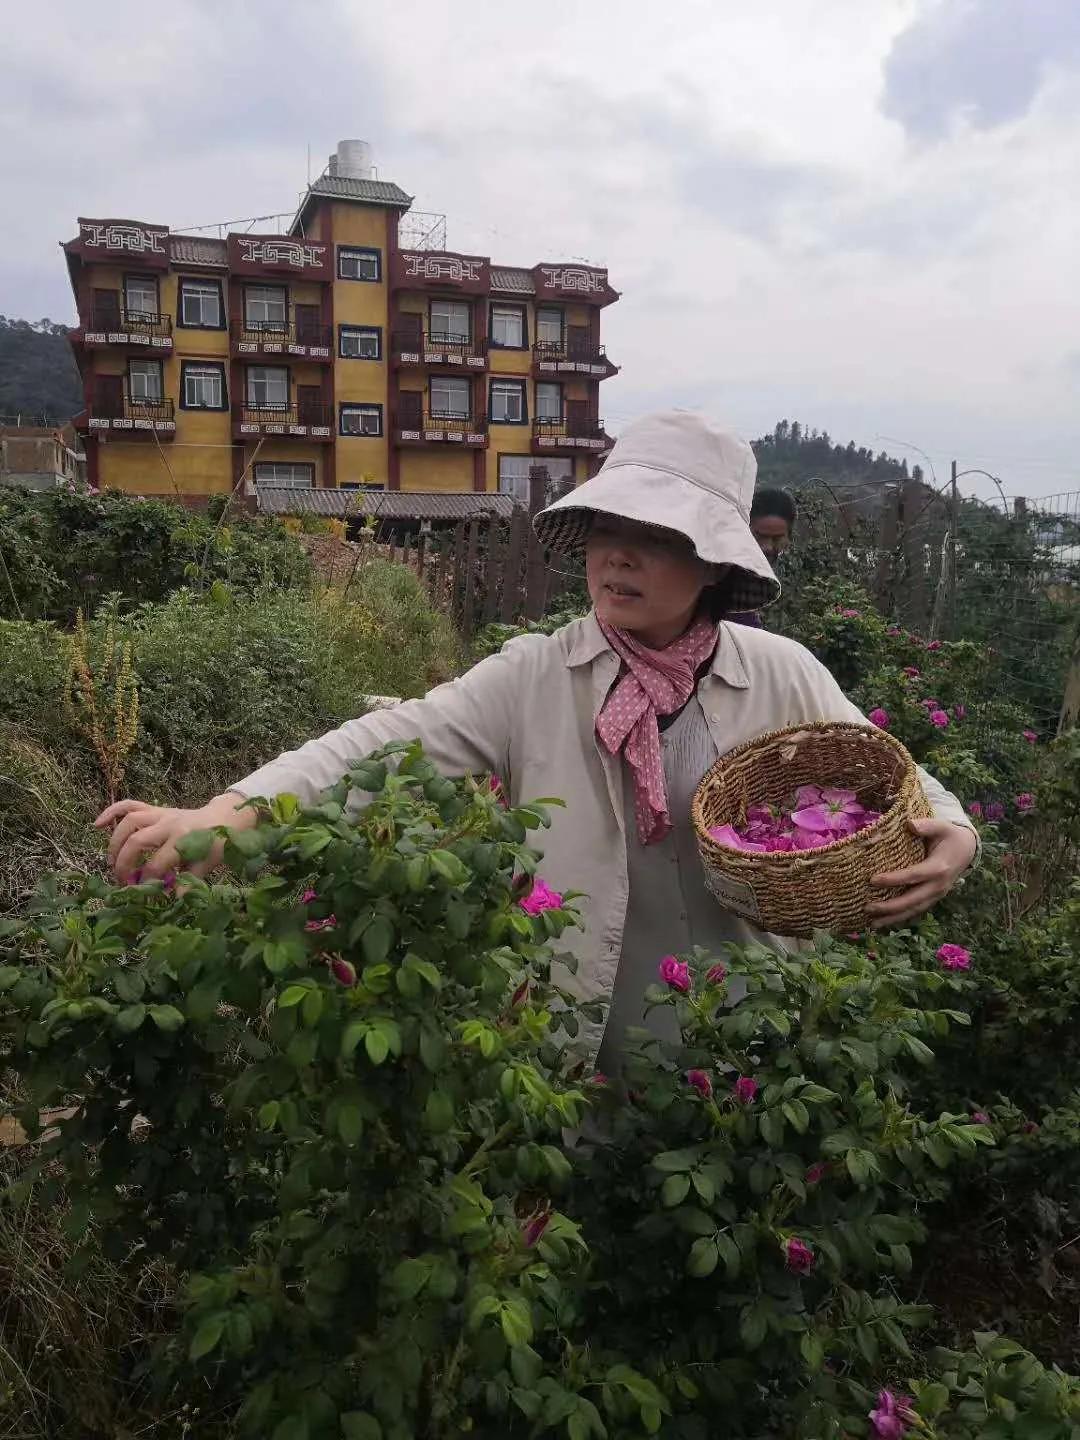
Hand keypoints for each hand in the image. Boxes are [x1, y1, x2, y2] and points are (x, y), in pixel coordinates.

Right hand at [94, 792, 255, 883]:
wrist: (224, 818)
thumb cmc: (215, 844)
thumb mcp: (207, 864)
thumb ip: (189, 881)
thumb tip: (173, 901)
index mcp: (184, 839)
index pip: (157, 863)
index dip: (146, 880)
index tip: (141, 892)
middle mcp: (169, 824)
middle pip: (137, 841)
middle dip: (124, 863)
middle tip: (121, 881)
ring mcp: (160, 814)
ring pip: (129, 821)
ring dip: (115, 842)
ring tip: (110, 862)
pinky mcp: (155, 809)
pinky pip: (130, 805)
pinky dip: (112, 812)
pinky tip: (97, 825)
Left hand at [866, 818, 977, 929]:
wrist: (967, 849)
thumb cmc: (949, 835)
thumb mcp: (942, 826)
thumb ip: (926, 825)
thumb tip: (910, 824)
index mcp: (938, 868)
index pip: (913, 876)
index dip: (893, 879)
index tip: (872, 880)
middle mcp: (938, 885)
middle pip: (912, 900)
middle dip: (890, 907)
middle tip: (867, 908)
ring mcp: (936, 894)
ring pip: (914, 910)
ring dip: (893, 918)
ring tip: (872, 924)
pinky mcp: (933, 898)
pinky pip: (916, 910)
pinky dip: (901, 917)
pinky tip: (884, 922)